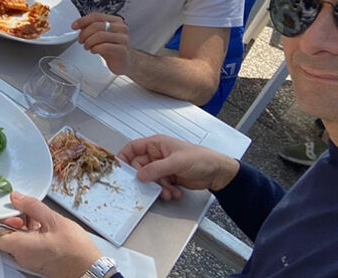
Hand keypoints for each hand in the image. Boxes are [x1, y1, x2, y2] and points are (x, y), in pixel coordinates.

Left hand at [0, 192, 101, 277]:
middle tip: (24, 210)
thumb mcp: (54, 221)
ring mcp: (28, 261)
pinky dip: (29, 234)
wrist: (90, 270)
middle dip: (11, 220)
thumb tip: (15, 197)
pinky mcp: (35, 261)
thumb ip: (32, 207)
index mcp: (21, 246)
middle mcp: (21, 256)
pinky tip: (42, 226)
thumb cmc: (76, 250)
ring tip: (37, 218)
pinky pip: (24, 246)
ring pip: (15, 240)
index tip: (7, 208)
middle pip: (4, 236)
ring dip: (21, 226)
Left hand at [72, 13, 131, 76]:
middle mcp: (121, 28)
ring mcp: (123, 39)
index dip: (83, 21)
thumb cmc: (112, 48)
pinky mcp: (122, 50)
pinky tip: (94, 51)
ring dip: (89, 42)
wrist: (125, 62)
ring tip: (87, 47)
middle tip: (81, 40)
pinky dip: (95, 49)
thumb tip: (78, 25)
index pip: (96, 16)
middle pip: (97, 25)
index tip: (74, 26)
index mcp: (115, 21)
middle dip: (84, 33)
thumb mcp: (100, 36)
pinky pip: (105, 47)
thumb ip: (90, 28)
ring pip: (100, 35)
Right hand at [118, 135, 239, 199]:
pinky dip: (165, 191)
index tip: (120, 170)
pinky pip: (159, 186)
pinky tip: (174, 192)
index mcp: (157, 144)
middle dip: (146, 180)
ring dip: (158, 188)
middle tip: (151, 186)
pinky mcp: (169, 178)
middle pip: (140, 168)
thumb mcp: (177, 162)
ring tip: (168, 191)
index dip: (124, 158)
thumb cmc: (201, 158)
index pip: (133, 148)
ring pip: (150, 180)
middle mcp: (157, 155)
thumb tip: (140, 175)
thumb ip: (156, 169)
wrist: (217, 173)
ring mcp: (163, 167)